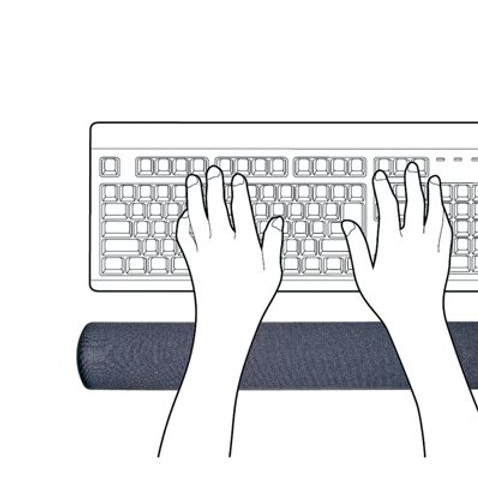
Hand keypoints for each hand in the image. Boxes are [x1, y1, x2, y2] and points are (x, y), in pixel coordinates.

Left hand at [177, 166, 282, 332]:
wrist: (225, 324)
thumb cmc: (252, 301)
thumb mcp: (272, 273)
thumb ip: (273, 244)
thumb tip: (276, 220)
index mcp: (245, 246)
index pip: (241, 209)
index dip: (238, 190)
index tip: (237, 178)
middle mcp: (223, 245)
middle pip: (216, 207)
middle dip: (214, 186)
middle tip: (213, 171)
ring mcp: (205, 252)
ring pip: (196, 216)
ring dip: (194, 196)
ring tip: (193, 180)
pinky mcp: (193, 261)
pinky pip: (184, 236)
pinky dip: (183, 222)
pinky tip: (186, 213)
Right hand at [342, 162, 451, 328]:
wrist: (416, 319)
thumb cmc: (388, 301)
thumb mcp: (365, 275)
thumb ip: (357, 246)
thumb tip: (349, 225)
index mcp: (392, 245)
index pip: (388, 207)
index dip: (384, 189)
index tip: (381, 177)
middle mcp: (414, 243)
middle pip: (415, 204)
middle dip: (412, 182)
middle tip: (411, 168)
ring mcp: (430, 249)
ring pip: (435, 214)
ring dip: (434, 195)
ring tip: (432, 181)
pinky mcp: (442, 258)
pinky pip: (446, 231)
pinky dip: (443, 217)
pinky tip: (442, 210)